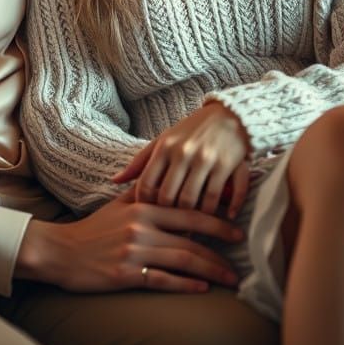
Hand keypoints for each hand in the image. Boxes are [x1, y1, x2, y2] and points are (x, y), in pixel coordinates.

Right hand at [15, 190, 242, 292]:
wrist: (61, 251)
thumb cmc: (92, 229)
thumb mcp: (117, 205)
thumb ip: (142, 195)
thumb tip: (166, 185)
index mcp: (142, 207)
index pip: (187, 212)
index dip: (215, 221)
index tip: (235, 229)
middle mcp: (141, 227)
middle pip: (191, 238)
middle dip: (220, 248)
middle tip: (240, 256)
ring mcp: (134, 251)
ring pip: (182, 260)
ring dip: (210, 270)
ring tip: (229, 278)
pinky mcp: (126, 274)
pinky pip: (162, 280)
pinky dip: (185, 284)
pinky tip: (201, 288)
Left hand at [112, 103, 250, 217]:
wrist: (228, 115)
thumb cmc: (190, 132)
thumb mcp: (163, 141)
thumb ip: (140, 162)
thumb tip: (114, 181)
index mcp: (164, 148)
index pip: (146, 184)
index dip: (144, 205)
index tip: (149, 216)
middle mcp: (184, 153)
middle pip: (169, 198)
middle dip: (168, 217)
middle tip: (170, 230)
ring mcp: (207, 159)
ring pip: (194, 201)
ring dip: (193, 219)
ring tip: (191, 228)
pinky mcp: (229, 164)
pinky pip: (223, 196)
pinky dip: (224, 210)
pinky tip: (223, 218)